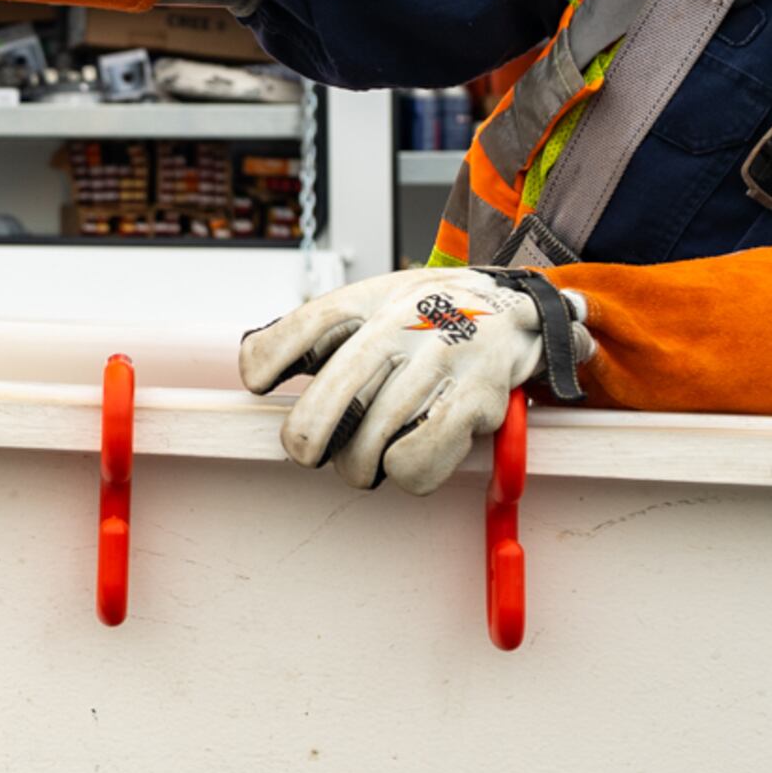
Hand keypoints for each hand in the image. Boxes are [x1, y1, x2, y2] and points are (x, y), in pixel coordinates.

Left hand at [236, 267, 588, 495]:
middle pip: (335, 392)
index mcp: (371, 299)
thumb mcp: (371, 306)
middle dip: (307, 438)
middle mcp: (406, 323)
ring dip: (359, 465)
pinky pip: (418, 459)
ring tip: (365, 461)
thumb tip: (257, 373)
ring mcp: (444, 359)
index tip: (257, 385)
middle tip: (308, 452)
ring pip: (373, 440)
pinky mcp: (478, 400)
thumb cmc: (425, 319)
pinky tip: (404, 460)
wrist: (514, 311)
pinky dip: (402, 472)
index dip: (271, 358)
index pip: (310, 324)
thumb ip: (318, 332)